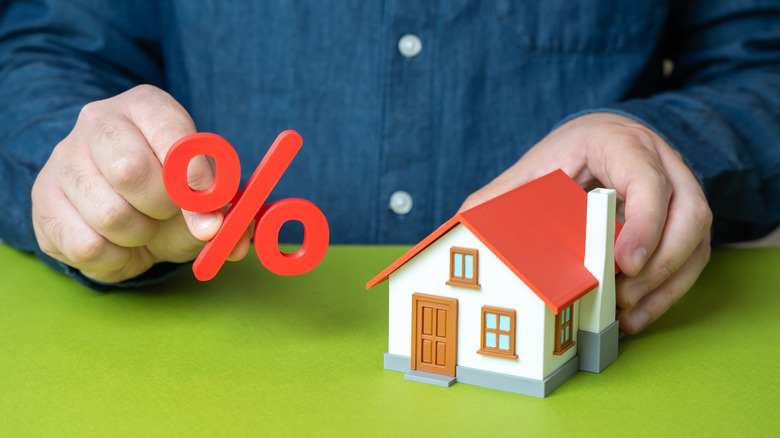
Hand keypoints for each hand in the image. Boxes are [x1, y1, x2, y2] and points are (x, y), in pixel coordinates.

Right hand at [31, 85, 249, 282]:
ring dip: (139, 235)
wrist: (120, 208)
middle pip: (130, 169)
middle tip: (168, 213)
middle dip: (163, 206)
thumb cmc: (168, 195)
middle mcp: (99, 122)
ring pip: (109, 214)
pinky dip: (115, 258)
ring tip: (142, 227)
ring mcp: (64, 159)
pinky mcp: (43, 201)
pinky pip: (86, 246)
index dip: (195, 177)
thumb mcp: (202, 200)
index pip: (172, 135)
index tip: (209, 207)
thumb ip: (226, 216)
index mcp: (147, 106)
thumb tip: (236, 240)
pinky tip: (119, 244)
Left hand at [460, 113, 711, 333]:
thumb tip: (461, 226)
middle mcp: (662, 161)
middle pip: (689, 212)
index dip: (644, 222)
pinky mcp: (686, 218)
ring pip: (698, 238)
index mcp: (620, 143)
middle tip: (622, 296)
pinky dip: (669, 289)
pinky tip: (637, 313)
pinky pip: (695, 256)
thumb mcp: (530, 170)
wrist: (601, 140)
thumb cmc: (566, 156)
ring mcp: (682, 188)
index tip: (624, 262)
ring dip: (667, 283)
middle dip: (660, 262)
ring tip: (627, 313)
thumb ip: (498, 197)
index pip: (647, 179)